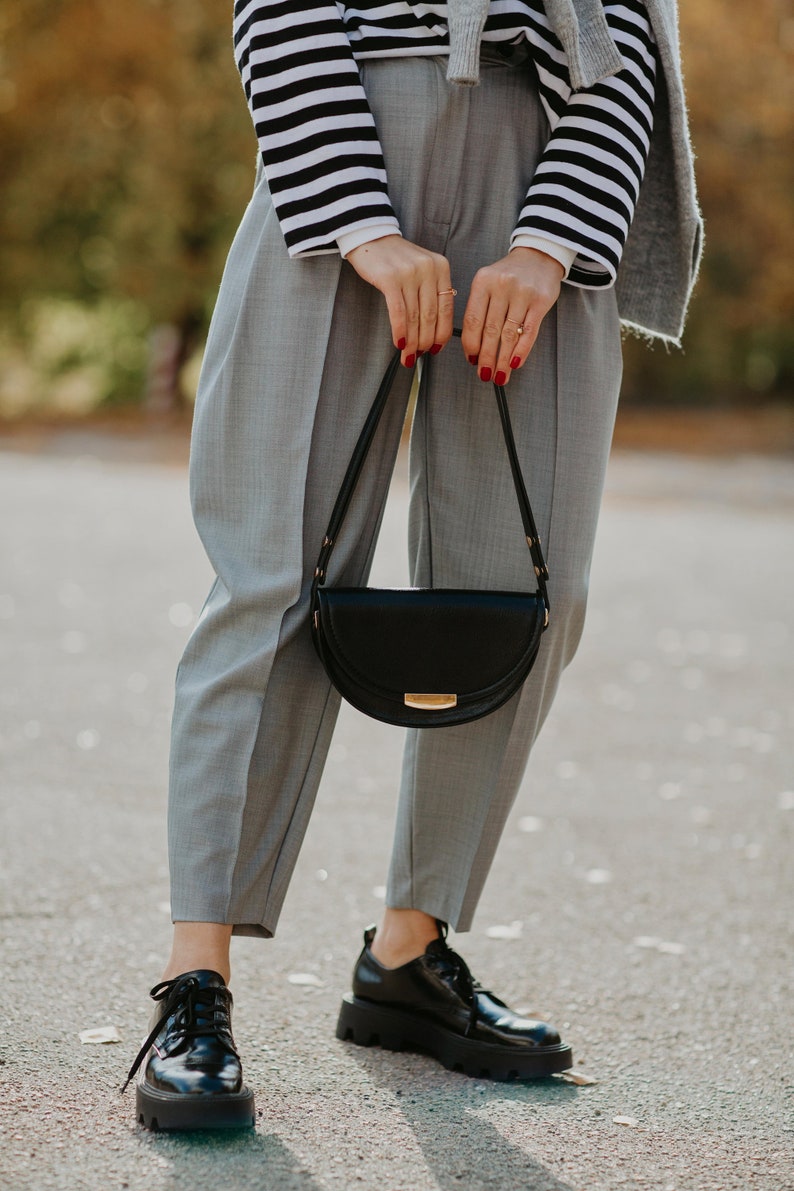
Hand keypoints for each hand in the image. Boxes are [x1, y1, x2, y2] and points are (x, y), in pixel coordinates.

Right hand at [347, 235, 454, 366]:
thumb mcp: (422, 270)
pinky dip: (399, 331)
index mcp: (441, 268)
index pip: (447, 309)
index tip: (436, 349)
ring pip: (414, 317)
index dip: (442, 334)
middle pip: (431, 316)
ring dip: (412, 342)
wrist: (370, 236)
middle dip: (425, 342)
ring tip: (408, 356)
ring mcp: (409, 273)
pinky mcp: (390, 278)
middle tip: (419, 357)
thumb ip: (431, 293)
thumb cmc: (395, 260)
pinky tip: (399, 344)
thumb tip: (434, 331)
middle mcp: (428, 269)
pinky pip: (398, 312)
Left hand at [461, 247, 563, 384]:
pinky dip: (522, 351)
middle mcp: (501, 286)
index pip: (472, 320)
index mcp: (482, 281)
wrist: (538, 255)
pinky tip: (515, 363)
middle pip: (490, 330)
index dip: (470, 345)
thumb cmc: (509, 275)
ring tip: (500, 375)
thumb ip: (479, 309)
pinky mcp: (540, 301)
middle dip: (486, 358)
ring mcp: (522, 293)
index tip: (471, 360)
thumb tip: (473, 348)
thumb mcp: (487, 283)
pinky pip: (529, 332)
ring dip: (503, 360)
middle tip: (484, 374)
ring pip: (509, 334)